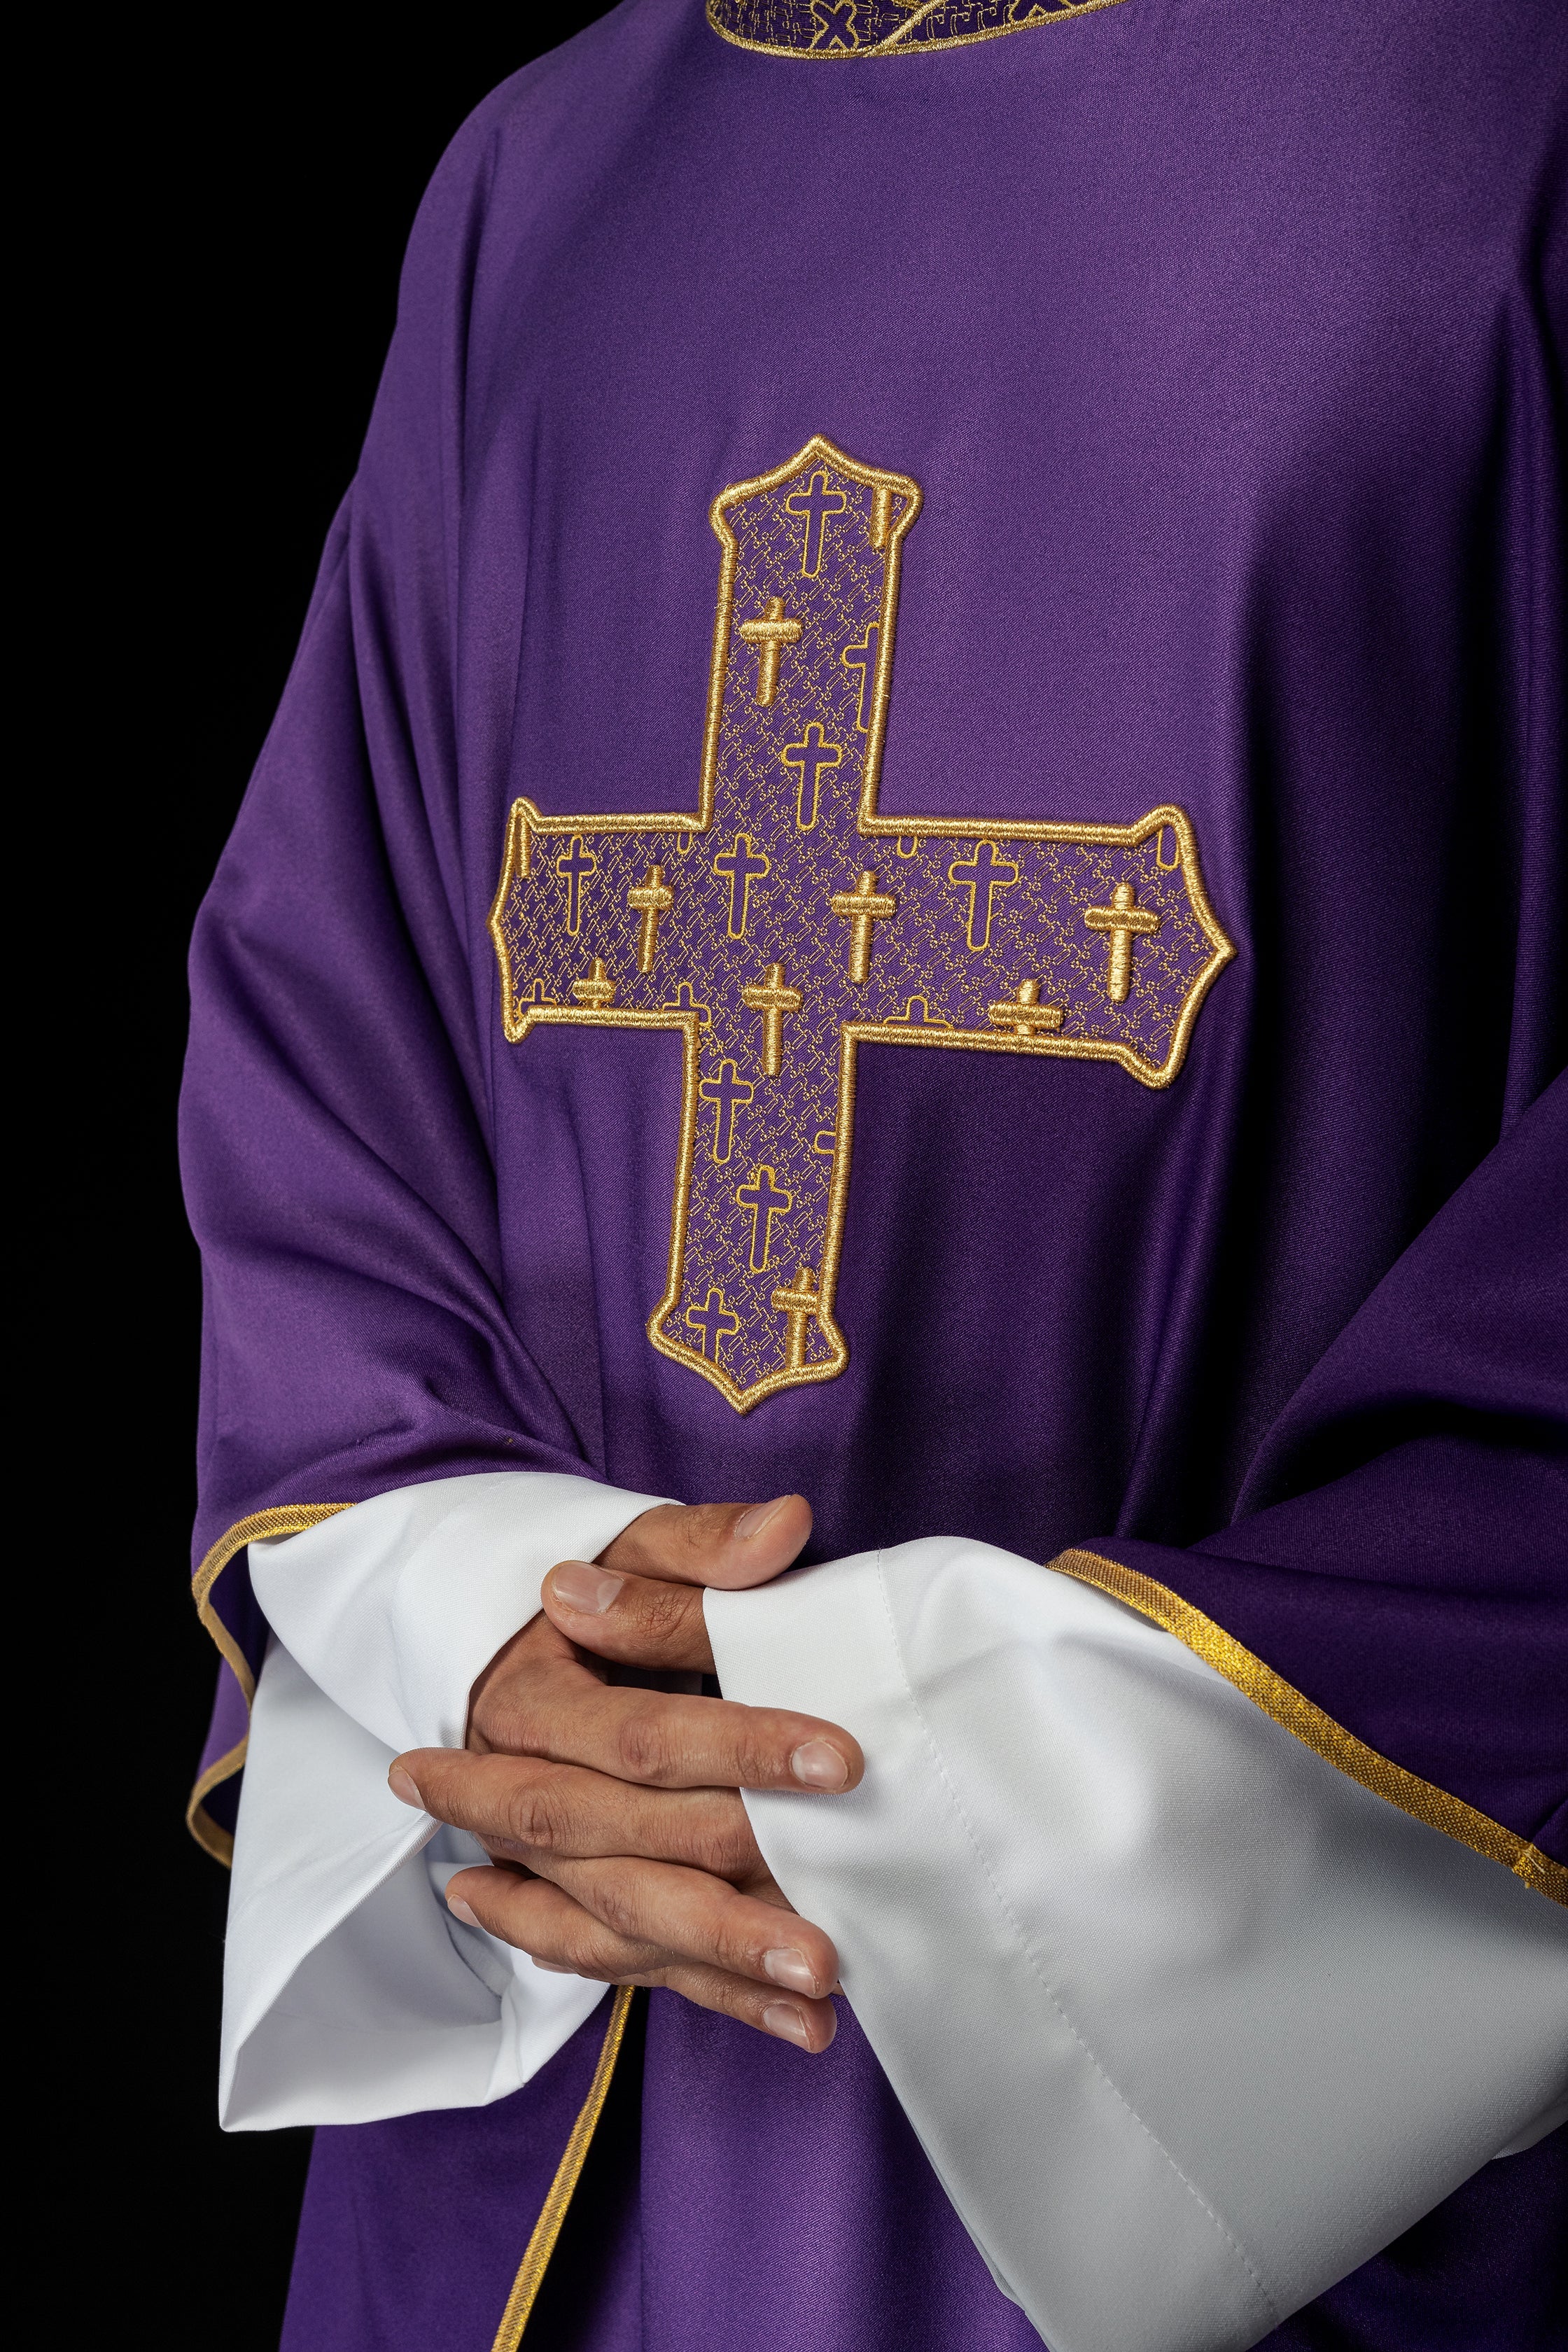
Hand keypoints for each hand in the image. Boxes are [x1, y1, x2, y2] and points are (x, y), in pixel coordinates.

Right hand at [389, 1498, 861, 2050]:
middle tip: (828, 1928)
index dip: (737, 1746)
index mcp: (531, 1702)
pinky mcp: (581, 1904)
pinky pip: (635, 1965)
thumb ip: (701, 1548)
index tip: (838, 1756)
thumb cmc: (593, 1593)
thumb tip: (784, 1528)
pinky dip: (719, 2000)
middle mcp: (525, 1792)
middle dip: (724, 1890)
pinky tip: (803, 2029)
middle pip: (622, 1848)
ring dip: (720, 1961)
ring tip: (819, 1984)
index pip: (639, 1735)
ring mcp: (545, 1863)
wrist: (507, 1654)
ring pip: (622, 1923)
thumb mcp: (630, 1544)